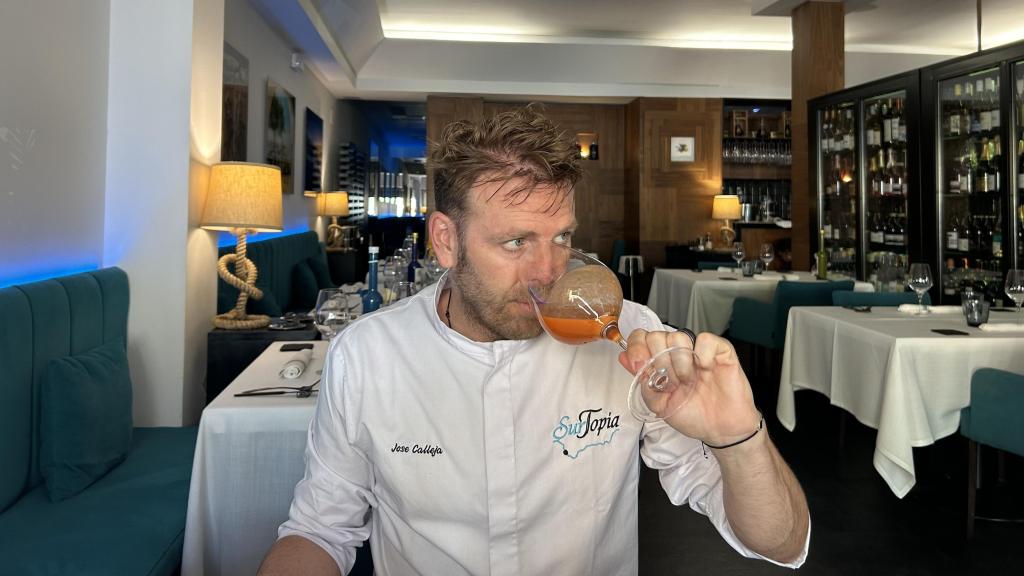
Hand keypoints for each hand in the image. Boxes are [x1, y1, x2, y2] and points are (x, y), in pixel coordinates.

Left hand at [618, 330, 759, 445]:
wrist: (721, 431)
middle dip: (660, 362)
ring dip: (680, 362)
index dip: (637, 348)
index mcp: (662, 361)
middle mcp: (679, 352)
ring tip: (688, 381)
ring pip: (679, 336)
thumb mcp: (658, 402)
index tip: (640, 367)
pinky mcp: (721, 352)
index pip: (642, 337)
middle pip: (658, 336)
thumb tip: (624, 357)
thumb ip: (642, 379)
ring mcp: (699, 350)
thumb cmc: (693, 415)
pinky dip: (702, 355)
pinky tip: (705, 370)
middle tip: (672, 383)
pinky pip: (706, 340)